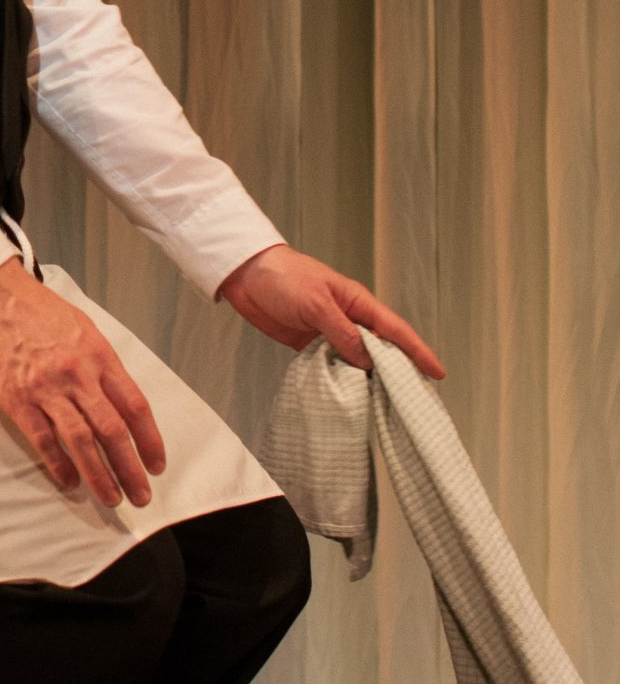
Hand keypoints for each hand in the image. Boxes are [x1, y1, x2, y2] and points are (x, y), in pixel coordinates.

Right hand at [0, 259, 167, 507]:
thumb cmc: (40, 311)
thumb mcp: (84, 329)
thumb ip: (103, 366)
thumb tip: (120, 403)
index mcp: (99, 356)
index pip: (135, 406)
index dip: (150, 440)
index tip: (156, 464)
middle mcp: (78, 375)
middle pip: (113, 431)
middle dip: (130, 468)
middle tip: (141, 495)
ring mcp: (46, 389)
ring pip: (81, 441)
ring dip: (99, 475)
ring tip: (111, 498)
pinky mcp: (17, 400)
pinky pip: (44, 440)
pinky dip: (59, 464)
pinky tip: (70, 481)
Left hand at [218, 244, 444, 378]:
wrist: (246, 274)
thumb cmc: (284, 278)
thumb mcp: (316, 303)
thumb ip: (342, 332)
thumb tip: (368, 361)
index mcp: (357, 303)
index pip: (395, 330)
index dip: (418, 352)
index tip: (437, 373)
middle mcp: (349, 319)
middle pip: (381, 349)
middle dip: (399, 372)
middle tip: (417, 400)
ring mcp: (329, 332)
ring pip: (358, 361)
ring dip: (369, 380)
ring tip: (386, 408)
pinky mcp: (309, 344)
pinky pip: (333, 365)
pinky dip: (341, 380)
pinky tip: (348, 398)